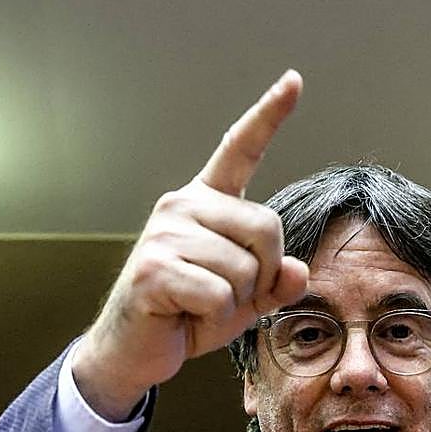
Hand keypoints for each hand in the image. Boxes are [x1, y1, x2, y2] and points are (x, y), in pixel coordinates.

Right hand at [73, 71, 308, 419]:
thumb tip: (296, 270)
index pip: (240, 149)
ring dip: (235, 306)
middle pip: (267, 228)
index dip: (270, 115)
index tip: (295, 80)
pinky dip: (215, 321)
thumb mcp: (245, 300)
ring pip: (244, 270)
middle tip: (231, 298)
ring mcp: (165, 233)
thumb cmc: (188, 316)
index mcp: (206, 203)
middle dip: (264, 274)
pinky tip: (186, 319)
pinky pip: (220, 295)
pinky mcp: (154, 267)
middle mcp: (183, 205)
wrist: (133, 351)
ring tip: (200, 310)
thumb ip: (276, 281)